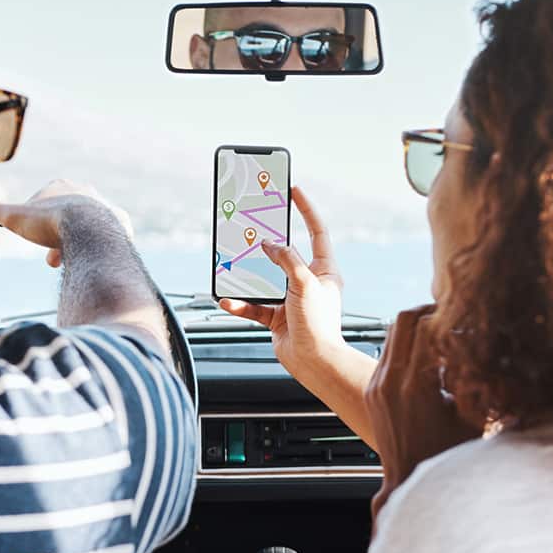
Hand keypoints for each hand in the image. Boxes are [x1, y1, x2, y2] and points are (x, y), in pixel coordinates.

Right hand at [0, 180, 132, 266]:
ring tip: (69, 261)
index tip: (32, 240)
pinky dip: (99, 245)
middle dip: (55, 237)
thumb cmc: (50, 222)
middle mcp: (84, 191)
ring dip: (75, 243)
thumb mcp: (14, 217)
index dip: (35, 224)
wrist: (88, 233)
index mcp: (59, 186)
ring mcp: (103, 206)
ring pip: (85, 226)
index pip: (43, 203)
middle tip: (51, 259)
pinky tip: (92, 256)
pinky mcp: (119, 222)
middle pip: (65, 216)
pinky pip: (109, 234)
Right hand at [218, 186, 354, 383]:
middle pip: (284, 254)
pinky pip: (254, 305)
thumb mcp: (305, 282)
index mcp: (324, 270)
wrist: (314, 363)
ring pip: (264, 280)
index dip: (306, 209)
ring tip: (231, 266)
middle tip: (251, 226)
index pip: (317, 231)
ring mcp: (291, 299)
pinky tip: (228, 300)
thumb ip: (286, 259)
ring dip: (246, 277)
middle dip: (266, 244)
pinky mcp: (276, 317)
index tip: (293, 190)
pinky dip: (240, 303)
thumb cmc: (319, 324)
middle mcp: (308, 282)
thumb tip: (270, 244)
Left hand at [365, 304, 481, 517]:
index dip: (451, 317)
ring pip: (392, 333)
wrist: (410, 486)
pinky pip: (387, 354)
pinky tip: (430, 363)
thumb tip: (505, 353)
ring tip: (443, 339)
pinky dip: (407, 348)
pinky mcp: (373, 392)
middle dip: (431, 313)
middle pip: (404, 319)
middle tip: (453, 319)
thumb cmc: (448, 460)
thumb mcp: (475, 419)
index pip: (428, 325)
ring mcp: (377, 386)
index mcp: (416, 385)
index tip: (468, 321)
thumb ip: (486, 385)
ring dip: (417, 329)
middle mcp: (390, 381)